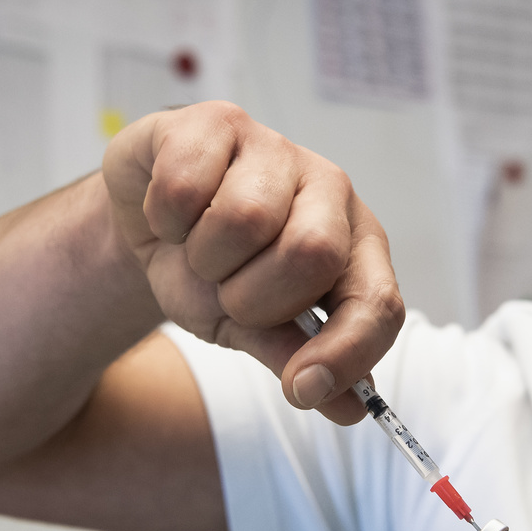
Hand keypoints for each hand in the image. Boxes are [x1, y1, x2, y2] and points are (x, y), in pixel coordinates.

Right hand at [102, 101, 403, 423]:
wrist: (153, 225)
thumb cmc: (218, 272)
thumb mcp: (257, 326)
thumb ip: (300, 360)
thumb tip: (348, 409)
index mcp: (355, 246)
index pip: (378, 302)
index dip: (346, 353)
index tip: (300, 389)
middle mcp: (329, 190)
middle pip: (311, 254)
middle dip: (253, 297)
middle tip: (230, 293)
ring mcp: (276, 148)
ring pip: (244, 219)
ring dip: (204, 259)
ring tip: (199, 251)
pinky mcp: (216, 121)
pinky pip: (185, 187)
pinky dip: (165, 221)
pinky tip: (172, 215)